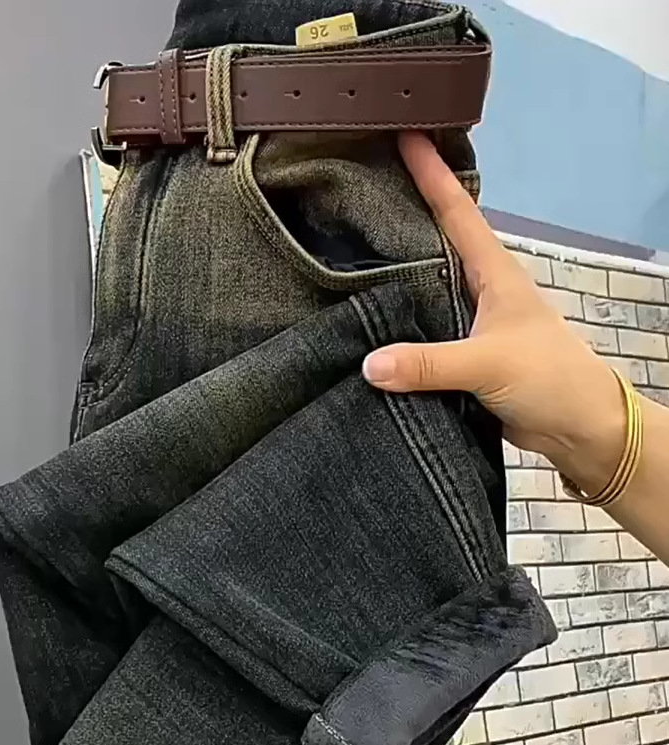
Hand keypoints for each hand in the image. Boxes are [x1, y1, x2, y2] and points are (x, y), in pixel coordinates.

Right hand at [362, 132, 626, 495]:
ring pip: (426, 286)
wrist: (577, 427)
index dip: (432, 174)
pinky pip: (423, 328)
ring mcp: (471, 322)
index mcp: (494, 273)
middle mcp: (480, 289)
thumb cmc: (548, 377)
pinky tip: (369, 318)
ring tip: (351, 245)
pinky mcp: (462, 355)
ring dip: (396, 270)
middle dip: (405, 211)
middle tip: (362, 184)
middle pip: (436, 241)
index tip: (406, 134)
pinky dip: (398, 320)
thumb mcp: (489, 364)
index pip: (457, 212)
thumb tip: (370, 365)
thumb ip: (429, 363)